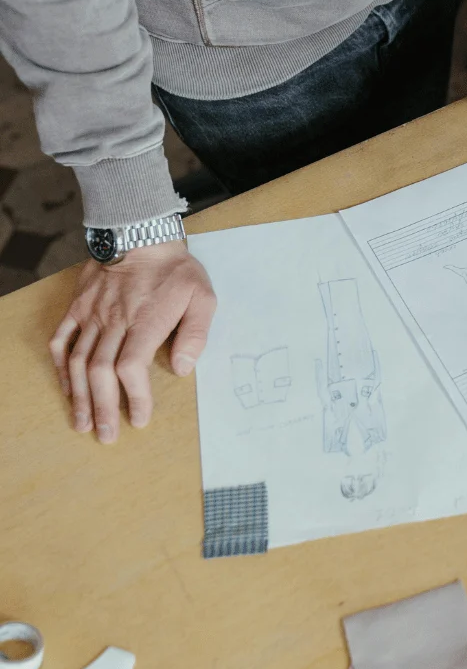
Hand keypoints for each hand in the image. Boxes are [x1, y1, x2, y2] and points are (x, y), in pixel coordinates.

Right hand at [49, 240, 216, 442]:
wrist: (141, 233)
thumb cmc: (176, 269)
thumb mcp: (203, 297)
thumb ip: (196, 334)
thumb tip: (182, 369)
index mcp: (145, 321)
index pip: (131, 367)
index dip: (134, 396)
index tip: (139, 418)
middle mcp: (114, 321)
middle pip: (101, 371)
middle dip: (102, 407)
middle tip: (106, 435)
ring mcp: (92, 314)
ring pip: (79, 361)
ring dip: (79, 395)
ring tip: (81, 423)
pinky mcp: (79, 307)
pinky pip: (62, 339)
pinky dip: (62, 366)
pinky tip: (66, 387)